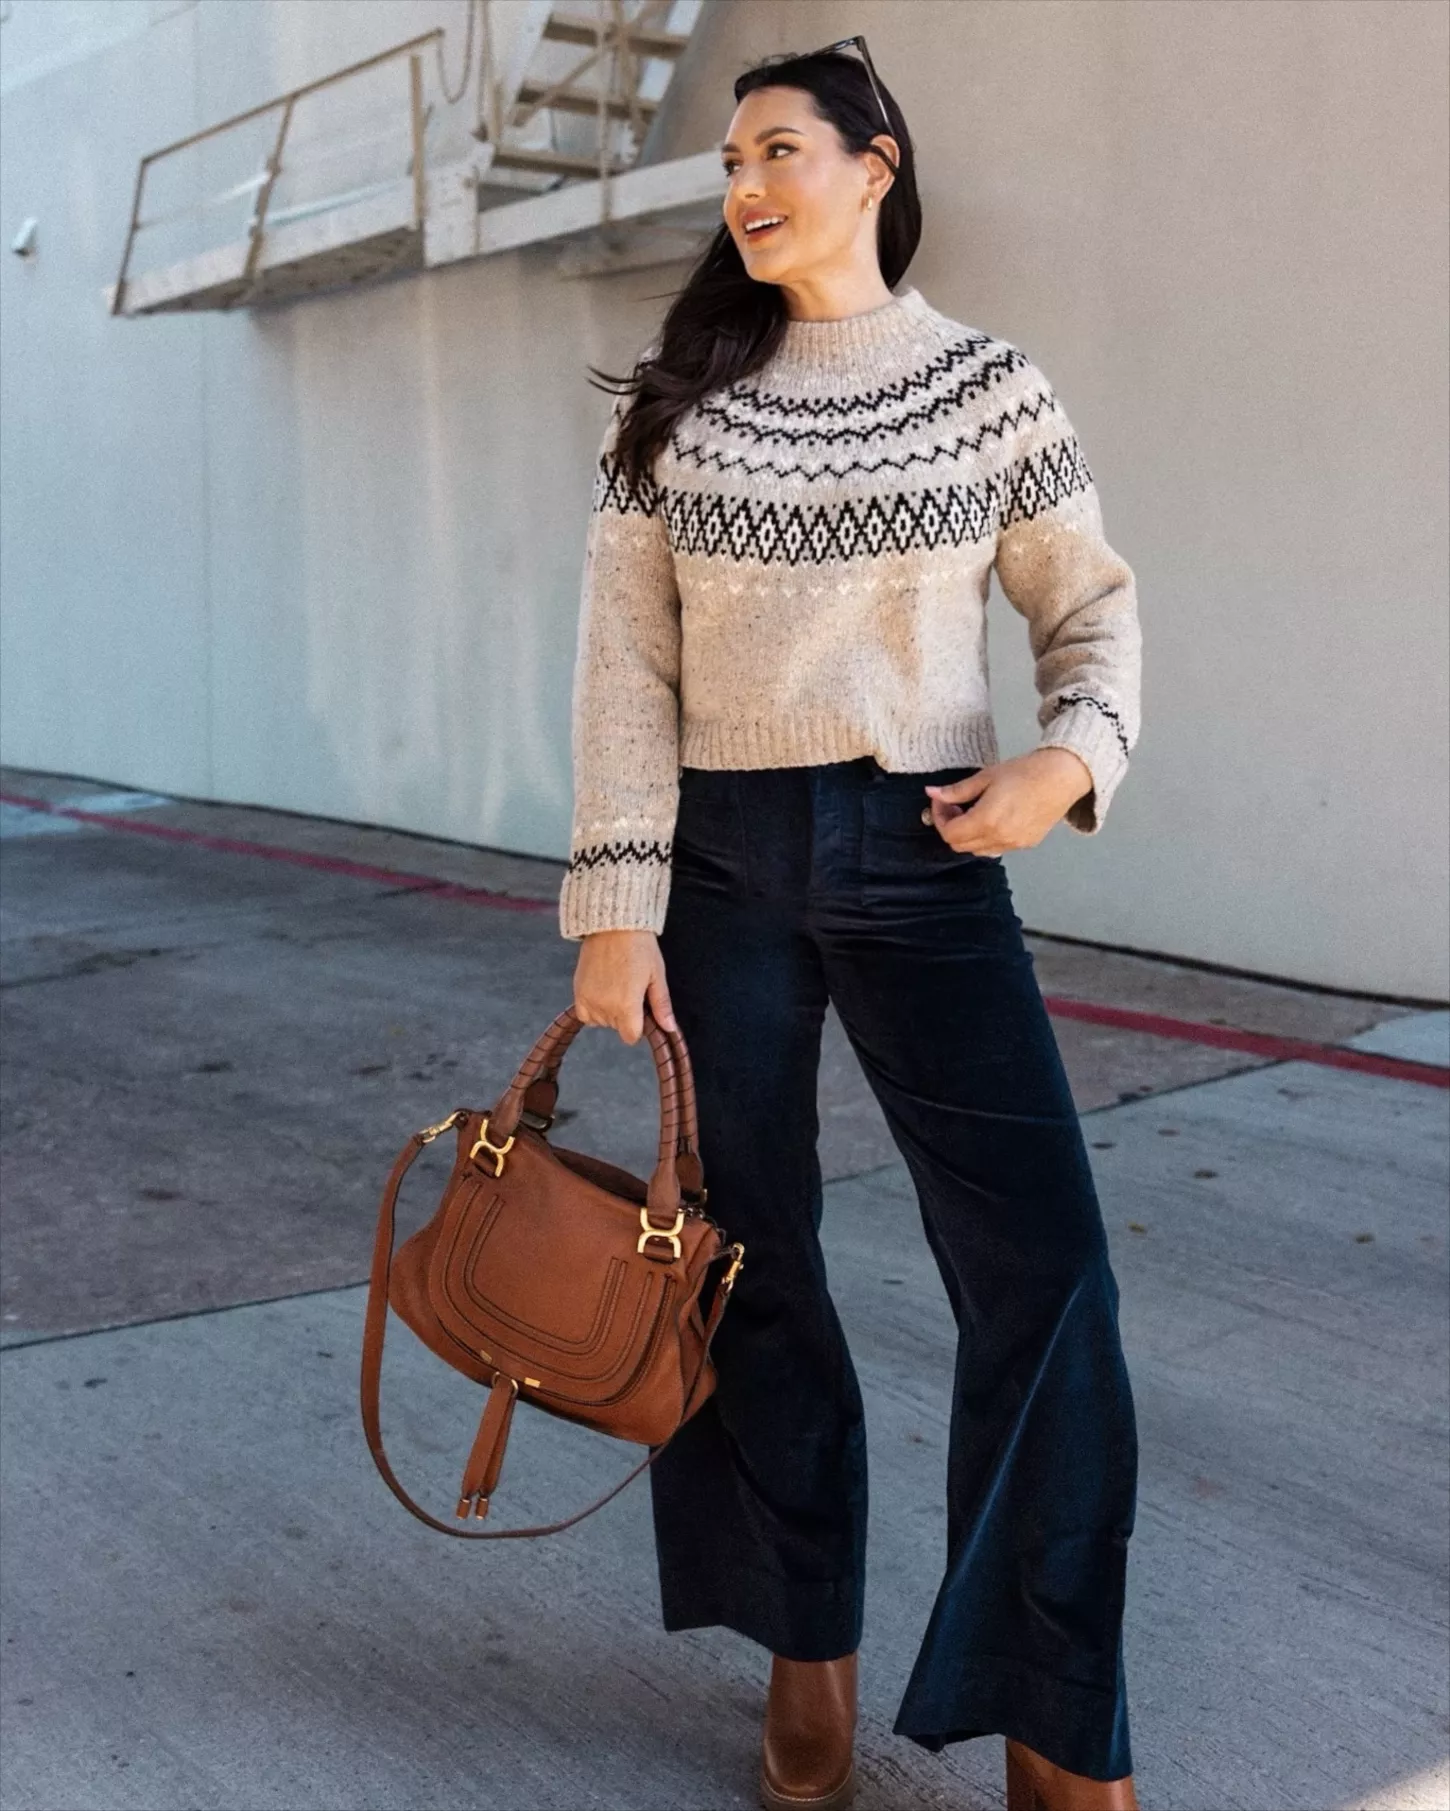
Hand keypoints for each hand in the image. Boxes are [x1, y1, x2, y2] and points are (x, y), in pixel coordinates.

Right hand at [573, 928, 678, 1045]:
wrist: (612, 925)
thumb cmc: (639, 948)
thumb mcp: (656, 976)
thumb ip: (661, 1006)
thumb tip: (670, 1029)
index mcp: (627, 1006)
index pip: (631, 1037)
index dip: (639, 1027)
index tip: (641, 1011)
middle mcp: (605, 1007)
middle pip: (617, 1027)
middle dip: (626, 1015)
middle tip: (630, 989)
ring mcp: (588, 1000)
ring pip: (601, 1021)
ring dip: (608, 1011)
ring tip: (616, 986)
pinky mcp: (577, 992)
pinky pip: (584, 1015)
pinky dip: (592, 1009)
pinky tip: (602, 992)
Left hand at [921, 749, 1093, 855]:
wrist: (1062, 776)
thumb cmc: (1025, 771)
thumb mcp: (986, 777)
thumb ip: (957, 790)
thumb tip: (931, 792)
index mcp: (986, 820)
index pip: (949, 833)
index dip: (939, 818)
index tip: (942, 802)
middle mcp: (999, 838)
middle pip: (960, 846)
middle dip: (951, 827)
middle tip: (955, 806)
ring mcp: (1014, 844)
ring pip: (977, 850)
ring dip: (968, 835)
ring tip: (974, 812)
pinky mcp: (1026, 844)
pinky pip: (996, 848)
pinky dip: (986, 838)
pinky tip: (992, 818)